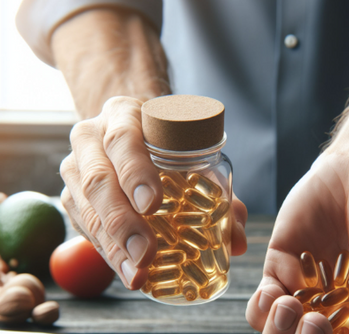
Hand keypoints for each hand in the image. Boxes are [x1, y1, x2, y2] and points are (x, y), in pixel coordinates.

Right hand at [60, 96, 247, 289]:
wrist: (128, 126)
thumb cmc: (165, 139)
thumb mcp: (190, 149)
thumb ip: (218, 190)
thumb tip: (237, 242)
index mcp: (122, 114)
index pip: (123, 140)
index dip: (136, 173)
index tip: (152, 205)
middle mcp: (90, 137)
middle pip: (99, 180)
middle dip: (123, 222)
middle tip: (146, 254)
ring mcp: (75, 166)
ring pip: (85, 207)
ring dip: (112, 246)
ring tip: (136, 274)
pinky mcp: (70, 194)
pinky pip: (82, 225)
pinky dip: (106, 251)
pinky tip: (126, 271)